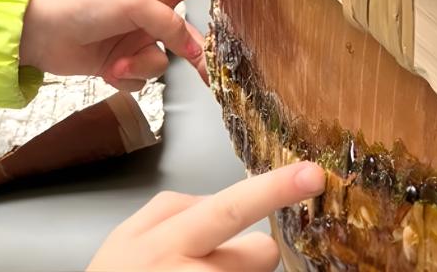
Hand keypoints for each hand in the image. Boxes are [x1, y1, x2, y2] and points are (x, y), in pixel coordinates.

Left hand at [18, 0, 210, 90]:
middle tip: (208, 71)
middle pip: (182, 35)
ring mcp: (130, 41)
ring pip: (160, 63)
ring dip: (142, 67)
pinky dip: (126, 79)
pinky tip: (108, 72)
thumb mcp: (131, 2)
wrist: (41, 32)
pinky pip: (139, 80)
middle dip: (193, 54)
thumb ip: (168, 21)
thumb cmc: (81, 3)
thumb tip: (194, 48)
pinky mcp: (116, 64)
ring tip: (118, 64)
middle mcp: (145, 16)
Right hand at [88, 162, 325, 270]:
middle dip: (253, 253)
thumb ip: (169, 212)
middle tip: (217, 263)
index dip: (273, 190)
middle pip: (261, 250)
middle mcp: (188, 271)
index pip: (228, 208)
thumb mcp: (124, 241)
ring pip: (254, 271)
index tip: (311, 175)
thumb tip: (211, 201)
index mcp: (164, 241)